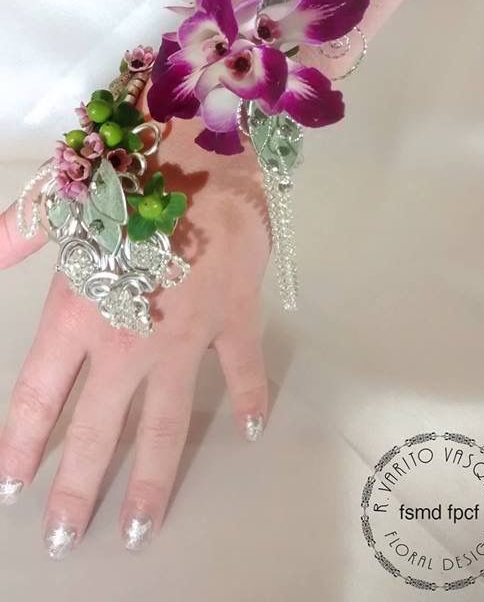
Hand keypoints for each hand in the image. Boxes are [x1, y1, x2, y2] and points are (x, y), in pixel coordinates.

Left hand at [0, 112, 269, 556]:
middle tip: (66, 539)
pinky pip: (241, 373)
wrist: (205, 152)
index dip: (21, 442)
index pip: (38, 395)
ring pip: (166, 424)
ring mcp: (185, 341)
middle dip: (77, 488)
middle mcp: (126, 344)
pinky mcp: (233, 323)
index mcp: (76, 315)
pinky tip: (251, 433)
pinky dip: (249, 401)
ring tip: (138, 528)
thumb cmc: (126, 174)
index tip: (12, 486)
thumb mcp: (58, 201)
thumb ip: (12, 235)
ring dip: (152, 480)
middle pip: (96, 430)